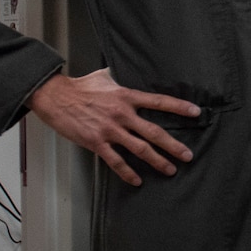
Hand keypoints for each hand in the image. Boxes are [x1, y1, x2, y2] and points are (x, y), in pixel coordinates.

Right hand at [29, 68, 198, 186]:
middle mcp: (122, 114)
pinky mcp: (96, 142)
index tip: (196, 113)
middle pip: (154, 131)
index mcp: (127, 96)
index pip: (159, 101)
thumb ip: (119, 78)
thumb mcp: (104, 76)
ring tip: (170, 170)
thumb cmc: (80, 87)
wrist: (55, 97)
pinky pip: (116, 161)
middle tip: (188, 156)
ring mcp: (110, 130)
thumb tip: (126, 70)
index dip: (179, 107)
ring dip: (157, 161)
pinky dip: (127, 172)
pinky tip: (137, 180)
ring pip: (139, 149)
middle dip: (173, 145)